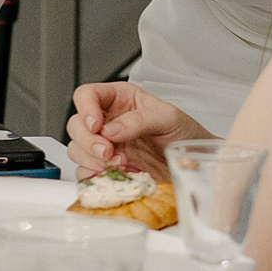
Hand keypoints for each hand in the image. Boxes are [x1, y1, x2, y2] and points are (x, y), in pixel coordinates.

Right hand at [67, 82, 211, 177]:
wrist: (195, 163)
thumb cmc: (185, 133)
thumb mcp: (168, 117)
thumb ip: (139, 120)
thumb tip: (111, 130)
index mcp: (120, 99)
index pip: (87, 95)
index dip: (85, 108)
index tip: (96, 125)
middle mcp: (108, 121)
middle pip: (76, 124)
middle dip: (88, 141)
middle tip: (108, 151)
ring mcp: (105, 146)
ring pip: (76, 149)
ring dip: (91, 159)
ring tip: (120, 164)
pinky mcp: (106, 168)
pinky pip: (85, 172)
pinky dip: (95, 175)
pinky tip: (117, 174)